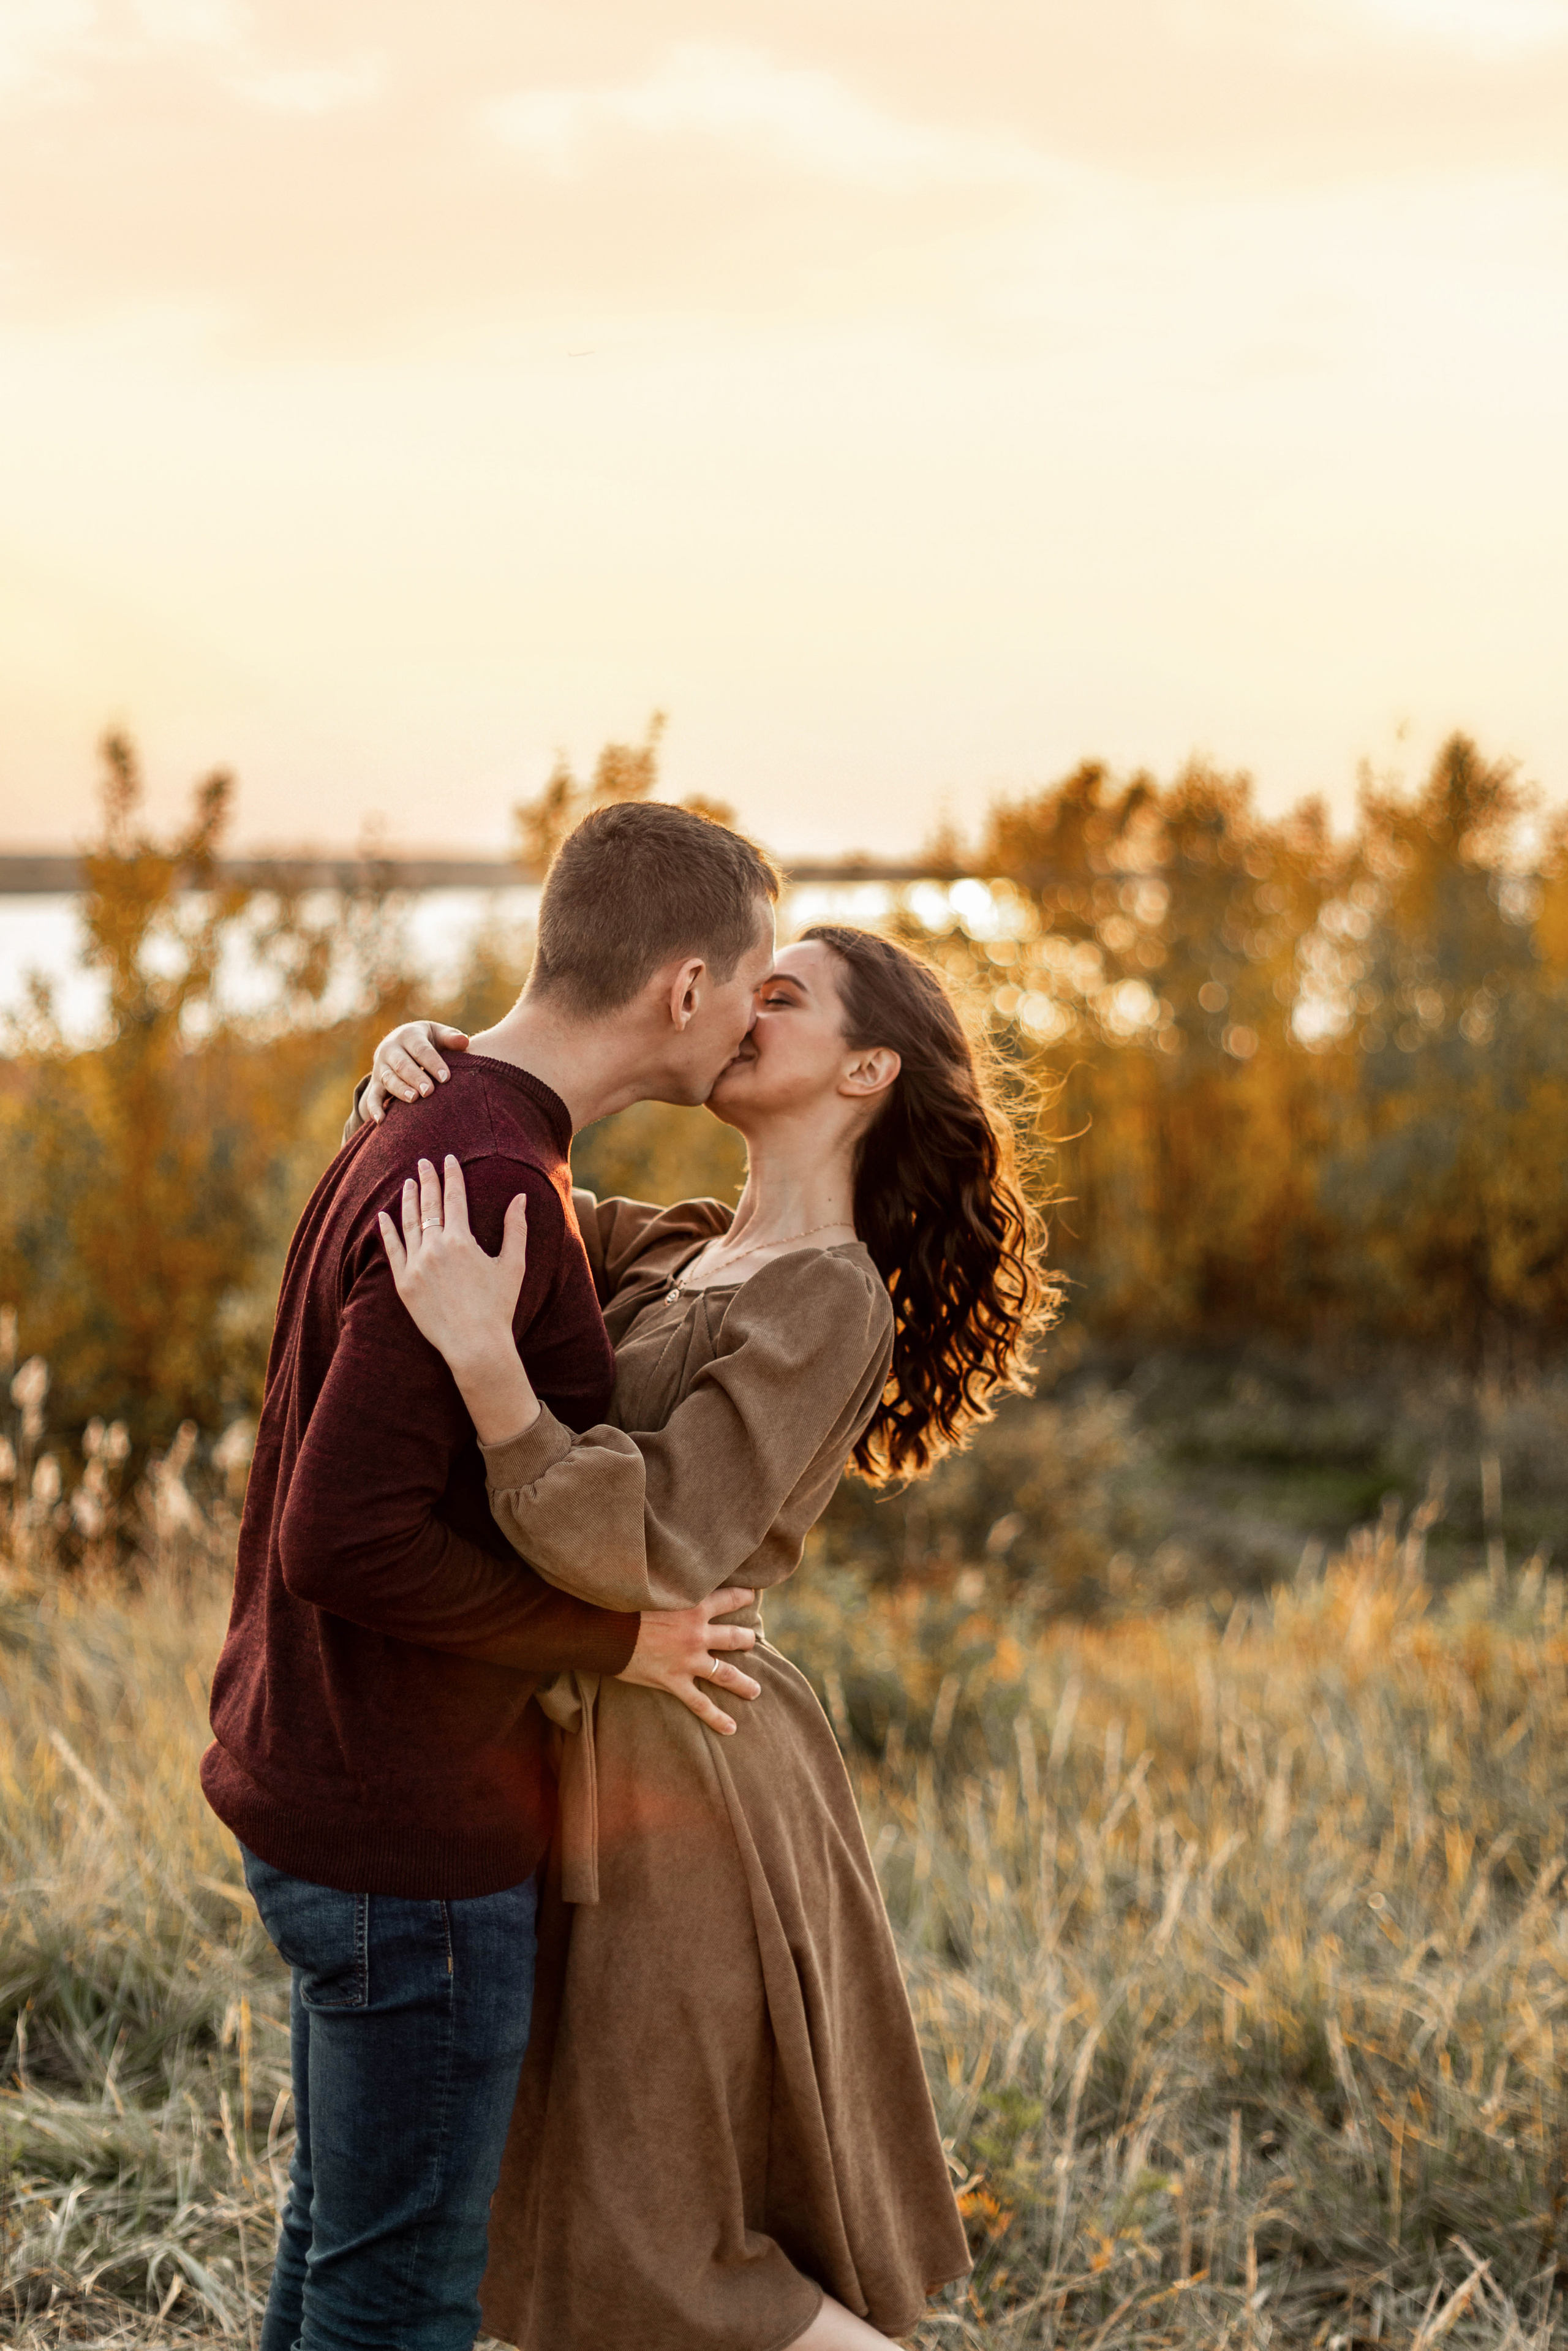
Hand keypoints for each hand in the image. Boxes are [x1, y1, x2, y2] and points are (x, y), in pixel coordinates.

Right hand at [362, 1022, 470, 1123]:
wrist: (399, 1044)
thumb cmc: (426, 1041)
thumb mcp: (437, 1034)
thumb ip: (450, 1038)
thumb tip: (465, 1041)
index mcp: (408, 1035)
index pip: (421, 1050)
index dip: (433, 1063)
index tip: (446, 1078)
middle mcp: (390, 1049)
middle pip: (402, 1065)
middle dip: (415, 1078)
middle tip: (429, 1091)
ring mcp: (380, 1067)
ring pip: (388, 1079)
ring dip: (400, 1090)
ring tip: (413, 1099)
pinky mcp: (375, 1084)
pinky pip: (372, 1097)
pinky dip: (374, 1108)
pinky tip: (381, 1120)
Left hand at [378, 1158, 537, 1437]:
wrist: (474, 1344)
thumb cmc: (498, 1306)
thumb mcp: (513, 1265)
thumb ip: (515, 1228)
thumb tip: (520, 1198)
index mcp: (461, 1240)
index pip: (454, 1198)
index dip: (452, 1176)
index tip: (448, 1159)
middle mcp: (435, 1248)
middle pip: (429, 1205)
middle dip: (427, 1180)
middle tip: (423, 1161)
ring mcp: (416, 1265)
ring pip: (408, 1224)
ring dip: (407, 1200)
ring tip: (407, 1182)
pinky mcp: (403, 1284)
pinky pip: (392, 1251)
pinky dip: (387, 1232)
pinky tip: (383, 1216)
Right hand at [617, 1587, 761, 1734]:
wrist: (604, 1630)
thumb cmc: (624, 1605)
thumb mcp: (654, 1590)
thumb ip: (672, 1590)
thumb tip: (674, 1582)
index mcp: (694, 1607)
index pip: (729, 1599)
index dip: (743, 1596)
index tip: (753, 1595)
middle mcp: (697, 1634)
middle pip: (733, 1638)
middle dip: (746, 1640)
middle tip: (752, 1641)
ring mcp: (688, 1661)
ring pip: (725, 1673)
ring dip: (743, 1683)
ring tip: (755, 1690)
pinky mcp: (675, 1682)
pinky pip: (700, 1704)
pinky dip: (717, 1717)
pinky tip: (730, 1727)